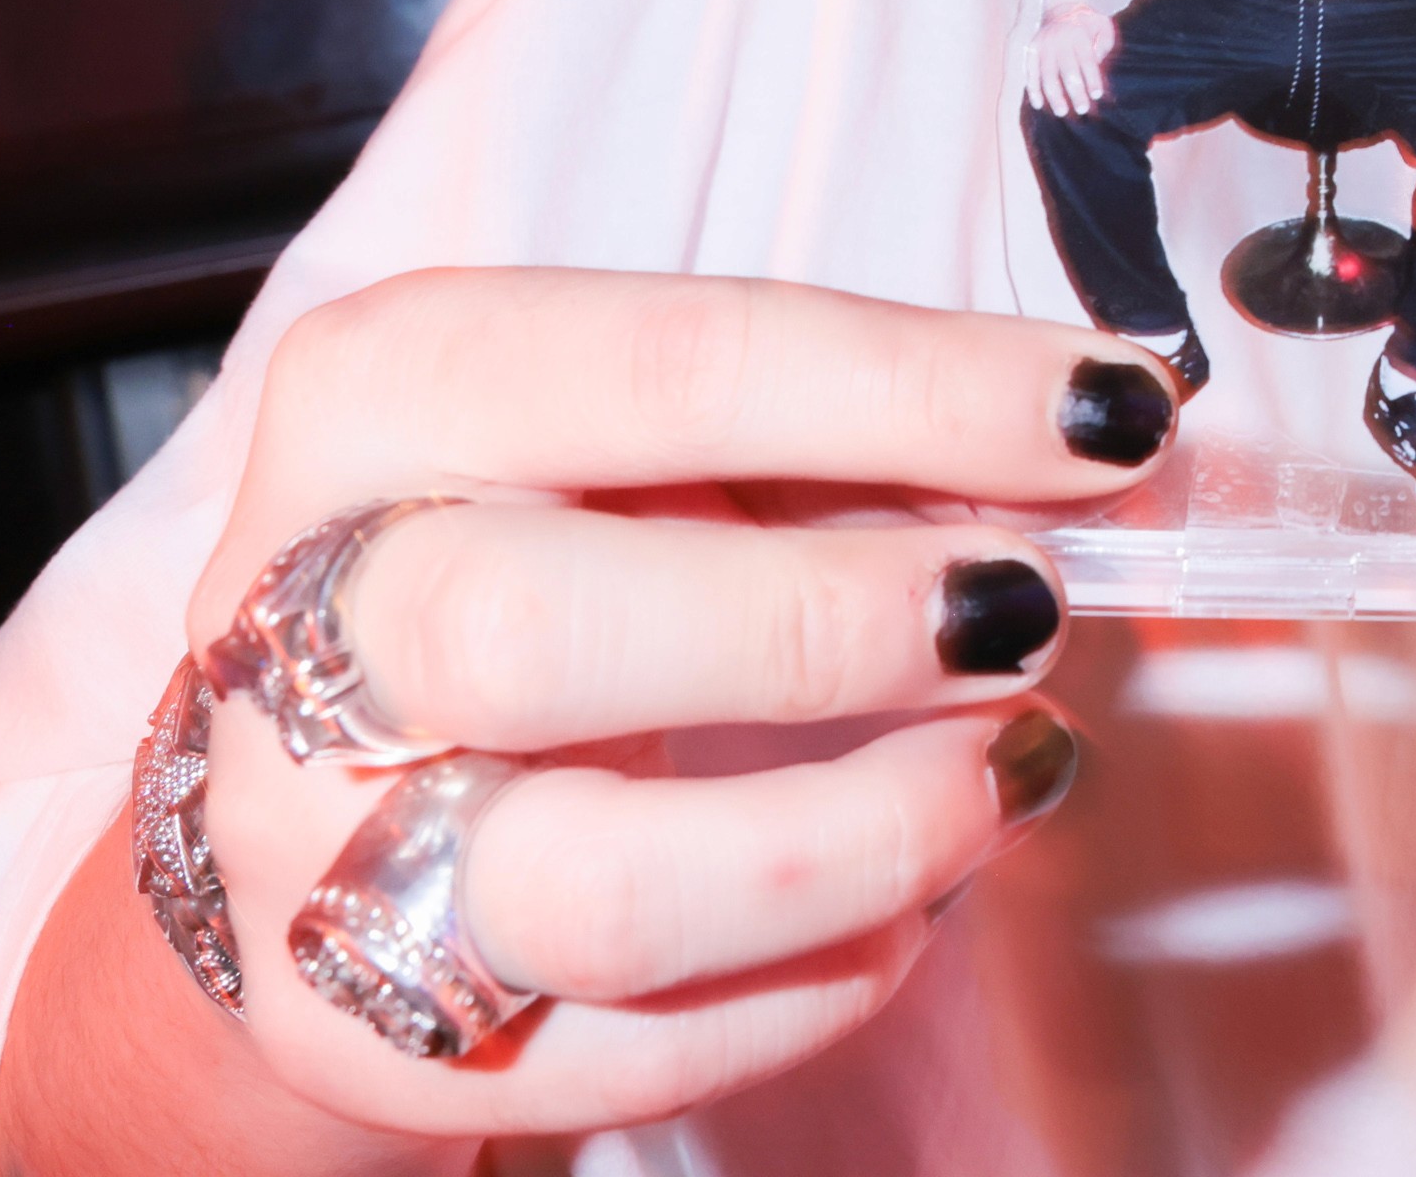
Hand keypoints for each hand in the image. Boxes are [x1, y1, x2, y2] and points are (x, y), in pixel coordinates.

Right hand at [0, 273, 1183, 1157]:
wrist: (304, 784)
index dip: (916, 389)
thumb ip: (849, 437)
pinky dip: (826, 977)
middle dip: (833, 622)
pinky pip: (639, 1049)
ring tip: (1006, 772)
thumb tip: (1090, 454)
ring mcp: (313, 854)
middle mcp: (305, 624)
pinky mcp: (376, 1041)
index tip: (1111, 413)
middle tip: (1024, 613)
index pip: (664, 366)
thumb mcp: (655, 444)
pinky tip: (919, 893)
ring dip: (863, 834)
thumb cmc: (538, 558)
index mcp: (385, 398)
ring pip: (601, 888)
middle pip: (537, 630)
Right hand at [1027, 0, 1116, 117]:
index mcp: (1079, 34)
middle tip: (1082, 110)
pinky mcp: (1031, 50)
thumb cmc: (1088, 22)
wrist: (1061, 6)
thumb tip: (1098, 66)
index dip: (1092, 79)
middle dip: (1075, 92)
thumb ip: (1104, 45)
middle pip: (1067, 70)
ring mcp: (1043, 45)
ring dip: (1054, 95)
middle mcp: (1059, 40)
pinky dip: (1033, 89)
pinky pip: (1030, 72)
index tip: (1097, 96)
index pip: (1087, 61)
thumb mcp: (1103, 26)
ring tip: (1062, 112)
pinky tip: (1039, 104)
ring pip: (1047, 75)